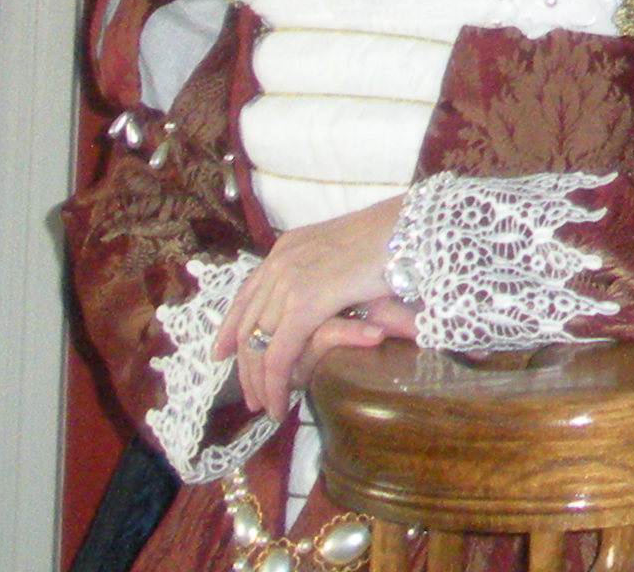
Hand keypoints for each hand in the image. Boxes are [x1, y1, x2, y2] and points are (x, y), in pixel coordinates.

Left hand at [216, 196, 403, 420]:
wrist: (413, 228)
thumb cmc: (396, 240)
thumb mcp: (349, 259)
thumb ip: (330, 281)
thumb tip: (331, 310)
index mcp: (289, 247)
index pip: (247, 292)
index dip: (230, 326)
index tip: (221, 353)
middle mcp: (280, 261)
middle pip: (247, 323)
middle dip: (243, 364)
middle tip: (249, 394)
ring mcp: (289, 281)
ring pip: (257, 344)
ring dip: (258, 381)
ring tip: (265, 406)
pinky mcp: (304, 304)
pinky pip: (278, 354)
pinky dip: (274, 384)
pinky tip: (279, 403)